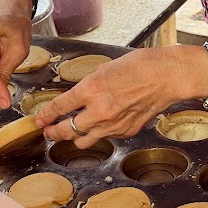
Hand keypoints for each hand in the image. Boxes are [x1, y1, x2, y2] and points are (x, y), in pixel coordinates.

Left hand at [35, 47, 207, 146]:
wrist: (167, 77)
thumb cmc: (141, 66)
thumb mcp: (105, 69)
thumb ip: (88, 86)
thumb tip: (77, 99)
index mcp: (91, 89)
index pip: (59, 107)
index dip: (46, 115)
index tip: (39, 119)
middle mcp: (99, 111)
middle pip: (66, 130)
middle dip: (53, 132)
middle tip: (48, 131)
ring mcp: (113, 125)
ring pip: (84, 141)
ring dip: (74, 138)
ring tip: (70, 133)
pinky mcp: (126, 132)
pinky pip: (106, 137)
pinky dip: (99, 133)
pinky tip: (100, 126)